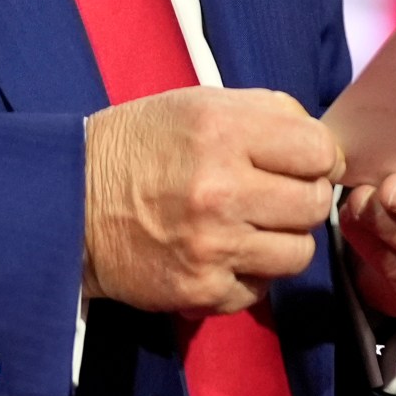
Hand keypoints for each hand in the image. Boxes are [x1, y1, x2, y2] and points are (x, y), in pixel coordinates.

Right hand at [83, 87, 342, 314]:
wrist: (69, 202)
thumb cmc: (141, 147)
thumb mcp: (198, 104)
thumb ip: (267, 114)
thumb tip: (325, 146)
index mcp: (223, 131)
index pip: (319, 151)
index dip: (319, 157)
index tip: (302, 163)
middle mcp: (220, 189)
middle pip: (314, 203)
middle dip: (302, 197)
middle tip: (274, 195)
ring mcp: (212, 245)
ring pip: (298, 253)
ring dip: (281, 240)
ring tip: (250, 226)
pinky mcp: (201, 290)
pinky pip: (261, 289)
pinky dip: (249, 274)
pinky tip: (222, 253)